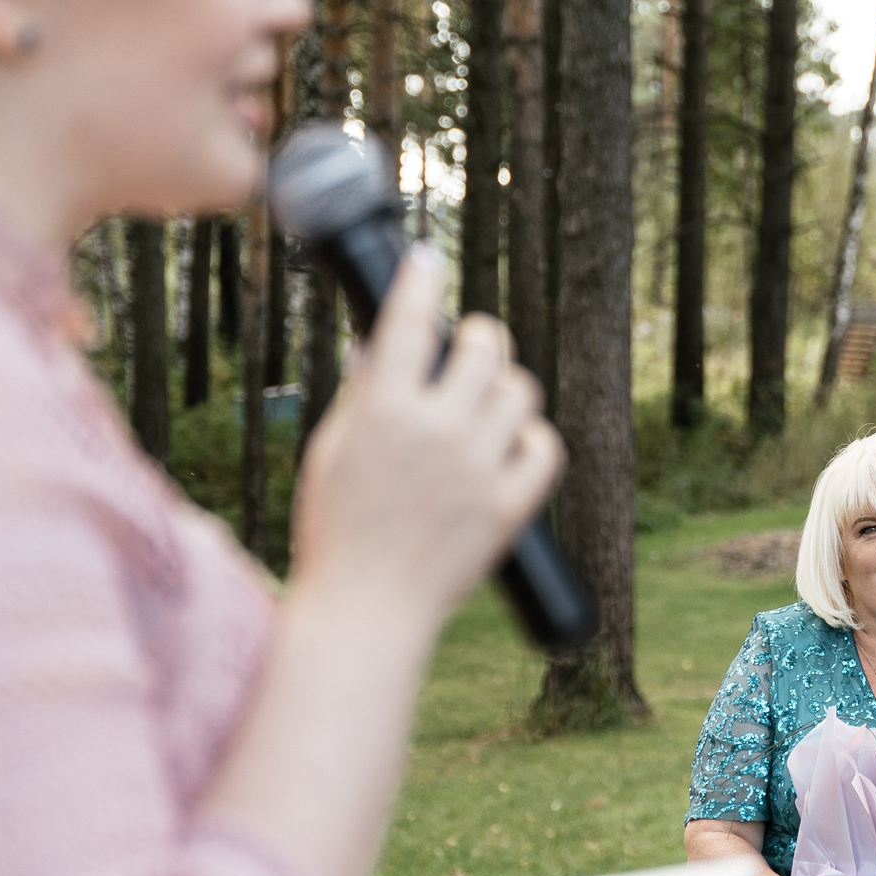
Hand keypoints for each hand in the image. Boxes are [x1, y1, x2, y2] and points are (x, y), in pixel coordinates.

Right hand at [291, 257, 560, 622]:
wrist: (366, 613)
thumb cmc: (337, 532)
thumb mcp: (331, 454)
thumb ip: (361, 395)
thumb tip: (377, 343)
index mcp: (381, 414)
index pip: (408, 321)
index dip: (422, 279)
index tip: (428, 261)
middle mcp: (435, 433)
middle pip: (484, 345)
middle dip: (475, 339)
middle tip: (464, 352)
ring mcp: (477, 470)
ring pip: (518, 391)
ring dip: (501, 389)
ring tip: (480, 408)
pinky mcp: (510, 508)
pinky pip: (544, 447)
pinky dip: (529, 440)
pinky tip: (507, 448)